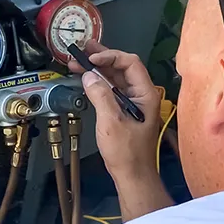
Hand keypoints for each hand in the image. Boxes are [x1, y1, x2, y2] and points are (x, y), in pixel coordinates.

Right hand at [68, 41, 161, 181]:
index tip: (92, 59)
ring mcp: (133, 103)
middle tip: (83, 49)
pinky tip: (86, 79)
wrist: (132, 175)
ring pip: (115, 78)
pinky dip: (98, 82)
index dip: (110, 56)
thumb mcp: (111, 122)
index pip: (130, 63)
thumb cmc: (127, 153)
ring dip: (97, 69)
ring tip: (78, 61)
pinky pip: (111, 90)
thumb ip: (100, 96)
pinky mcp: (124, 111)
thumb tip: (89, 76)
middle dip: (102, 57)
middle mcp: (141, 95)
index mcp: (145, 95)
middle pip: (122, 67)